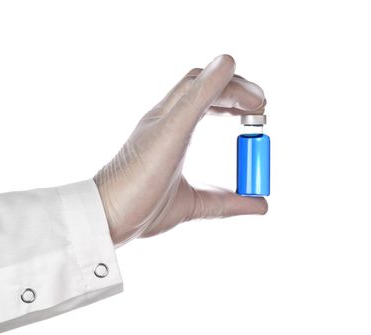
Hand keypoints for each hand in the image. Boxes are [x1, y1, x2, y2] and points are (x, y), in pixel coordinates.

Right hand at [94, 54, 267, 246]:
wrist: (108, 218)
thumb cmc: (140, 209)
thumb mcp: (195, 204)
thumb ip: (226, 201)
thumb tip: (261, 204)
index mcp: (169, 132)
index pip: (204, 98)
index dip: (232, 101)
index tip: (253, 118)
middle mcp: (164, 119)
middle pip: (204, 83)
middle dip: (237, 90)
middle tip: (262, 109)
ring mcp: (162, 121)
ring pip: (199, 81)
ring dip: (234, 87)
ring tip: (259, 105)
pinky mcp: (164, 130)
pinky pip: (192, 97)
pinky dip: (215, 83)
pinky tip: (238, 82)